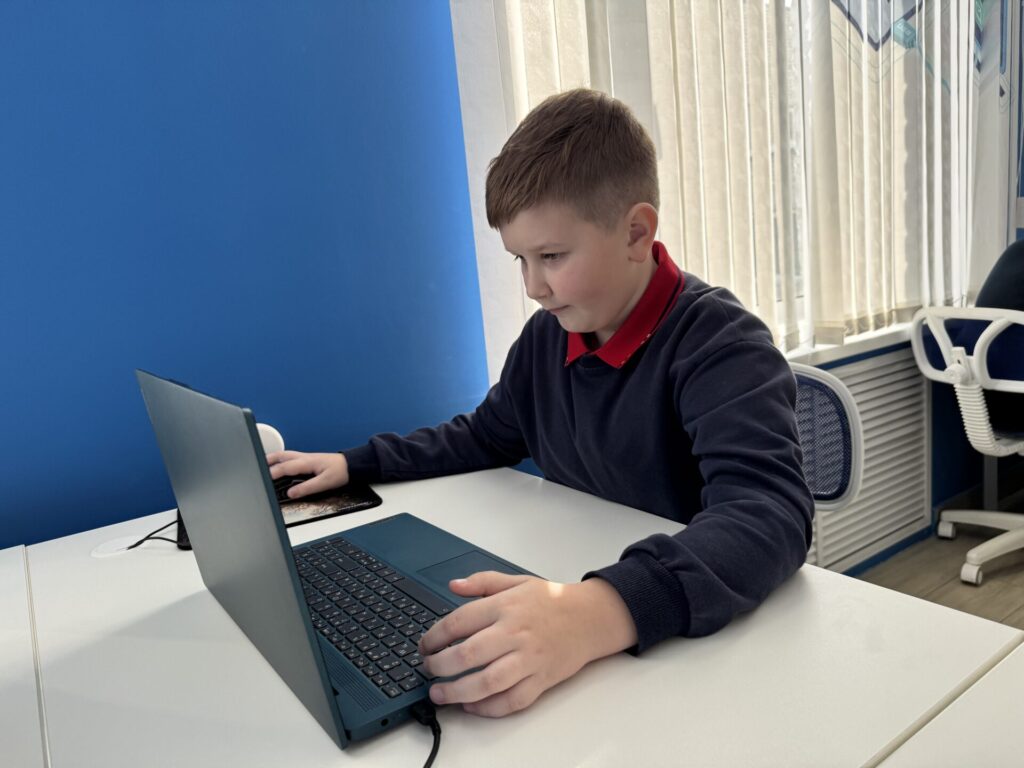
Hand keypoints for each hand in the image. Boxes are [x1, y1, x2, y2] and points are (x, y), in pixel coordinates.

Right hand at [266, 451, 348, 498]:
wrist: (351, 465)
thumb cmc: (340, 471)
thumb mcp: (325, 483)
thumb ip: (307, 488)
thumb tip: (291, 493)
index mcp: (306, 462)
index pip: (285, 467)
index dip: (273, 473)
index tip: (264, 480)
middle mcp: (304, 457)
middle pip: (281, 456)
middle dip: (267, 461)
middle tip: (257, 467)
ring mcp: (305, 457)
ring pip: (284, 455)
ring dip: (273, 458)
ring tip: (263, 465)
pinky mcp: (308, 459)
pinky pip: (290, 457)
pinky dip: (280, 460)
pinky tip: (279, 465)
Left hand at [418, 572, 636, 716]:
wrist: (590, 618)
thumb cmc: (551, 601)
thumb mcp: (517, 581)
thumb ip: (483, 582)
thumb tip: (454, 585)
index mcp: (506, 606)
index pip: (459, 622)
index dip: (434, 636)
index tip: (424, 645)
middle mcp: (515, 633)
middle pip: (468, 654)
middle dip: (439, 666)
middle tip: (428, 669)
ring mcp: (529, 659)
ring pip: (487, 682)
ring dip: (457, 692)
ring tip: (439, 694)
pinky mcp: (541, 680)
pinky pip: (512, 701)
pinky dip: (489, 708)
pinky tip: (472, 705)